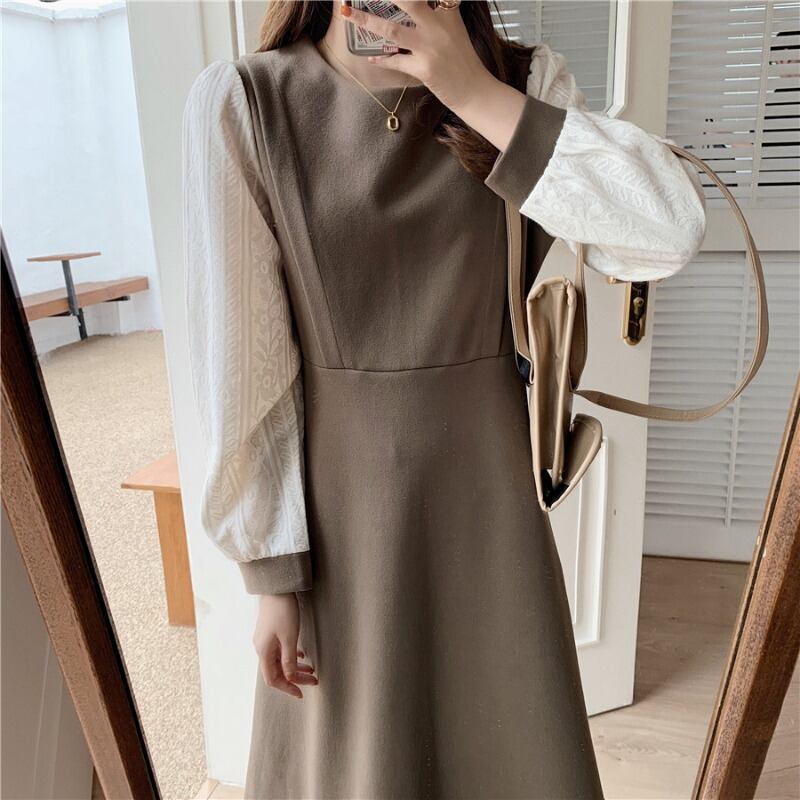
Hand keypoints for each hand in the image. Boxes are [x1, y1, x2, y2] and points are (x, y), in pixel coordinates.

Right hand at [254, 593, 317, 698]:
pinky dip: (291, 656)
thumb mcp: (289, 638)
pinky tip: (301, 655)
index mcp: (263, 652)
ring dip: (295, 667)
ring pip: (280, 661)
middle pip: (277, 671)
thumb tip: (290, 679)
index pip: (273, 679)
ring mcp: (265, 640)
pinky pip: (280, 650)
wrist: (276, 588)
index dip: (287, 688)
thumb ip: (289, 660)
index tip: (301, 693)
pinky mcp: (271, 631)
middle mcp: (262, 648)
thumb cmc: (283, 612)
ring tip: (311, 669)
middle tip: (313, 680)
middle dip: (295, 677)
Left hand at [340, 0, 525, 149]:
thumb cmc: (463, 61)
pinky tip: (370, 58)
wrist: (475, 90)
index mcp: (447, 12)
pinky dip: (381, 60)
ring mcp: (430, 48)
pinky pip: (396, 61)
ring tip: (348, 14)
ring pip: (392, 30)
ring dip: (367, 21)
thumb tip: (416, 9)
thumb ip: (438, 15)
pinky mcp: (425, 69)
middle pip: (407, 1)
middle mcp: (438, 26)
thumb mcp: (454, 29)